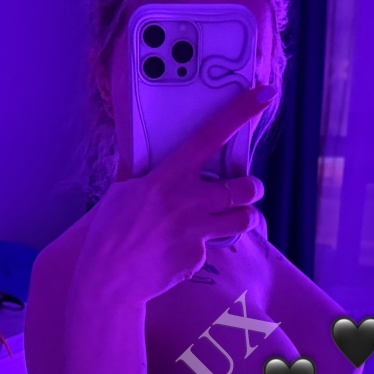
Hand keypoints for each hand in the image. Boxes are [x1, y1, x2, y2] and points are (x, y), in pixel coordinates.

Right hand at [74, 84, 275, 306]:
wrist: (108, 279)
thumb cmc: (109, 232)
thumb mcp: (121, 192)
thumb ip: (140, 174)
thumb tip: (140, 156)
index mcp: (168, 177)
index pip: (210, 136)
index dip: (240, 112)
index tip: (264, 93)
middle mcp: (188, 201)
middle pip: (246, 187)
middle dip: (252, 187)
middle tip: (244, 190)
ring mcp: (196, 231)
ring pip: (245, 218)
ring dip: (244, 216)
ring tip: (231, 218)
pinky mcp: (198, 257)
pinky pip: (213, 248)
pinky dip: (202, 248)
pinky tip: (179, 251)